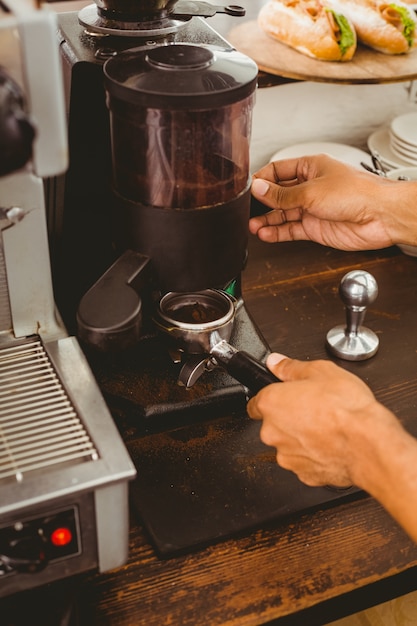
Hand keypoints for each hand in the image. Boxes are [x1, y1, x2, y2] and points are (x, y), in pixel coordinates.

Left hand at [247, 353, 393, 487]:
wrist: (367, 445)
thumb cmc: (346, 409)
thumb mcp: (321, 371)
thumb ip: (291, 367)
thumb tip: (276, 363)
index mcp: (271, 404)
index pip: (255, 403)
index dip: (270, 398)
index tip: (282, 397)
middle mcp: (272, 432)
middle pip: (273, 424)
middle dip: (288, 418)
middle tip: (312, 409)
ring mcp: (287, 456)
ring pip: (288, 444)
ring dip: (301, 437)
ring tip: (325, 427)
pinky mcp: (304, 474)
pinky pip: (304, 462)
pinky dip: (314, 454)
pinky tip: (331, 444)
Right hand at [249, 154, 416, 249]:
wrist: (380, 216)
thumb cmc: (357, 193)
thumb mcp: (311, 190)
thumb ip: (282, 194)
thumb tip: (260, 189)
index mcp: (311, 168)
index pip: (279, 170)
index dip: (263, 179)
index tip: (250, 188)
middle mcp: (311, 187)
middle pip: (279, 193)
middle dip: (263, 202)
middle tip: (248, 209)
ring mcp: (313, 208)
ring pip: (283, 214)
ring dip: (267, 220)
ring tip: (253, 226)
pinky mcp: (316, 227)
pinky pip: (291, 230)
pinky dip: (278, 233)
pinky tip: (266, 234)